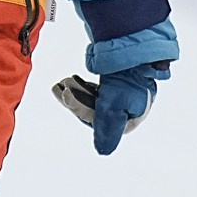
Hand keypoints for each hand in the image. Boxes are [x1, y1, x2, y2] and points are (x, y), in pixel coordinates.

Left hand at [51, 61, 168, 154]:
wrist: (136, 45)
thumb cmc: (127, 78)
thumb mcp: (114, 105)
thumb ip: (106, 129)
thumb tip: (103, 151)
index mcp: (130, 119)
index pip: (98, 121)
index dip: (79, 108)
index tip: (65, 94)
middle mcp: (128, 109)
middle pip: (94, 111)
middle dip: (75, 99)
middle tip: (60, 86)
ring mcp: (123, 95)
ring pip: (93, 99)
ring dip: (76, 91)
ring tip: (64, 81)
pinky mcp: (118, 82)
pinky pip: (96, 89)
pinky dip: (83, 86)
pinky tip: (73, 80)